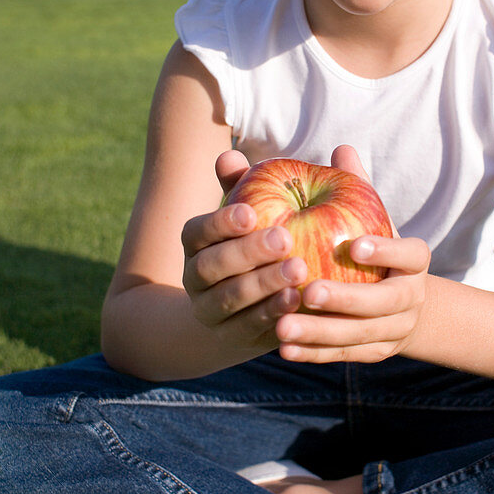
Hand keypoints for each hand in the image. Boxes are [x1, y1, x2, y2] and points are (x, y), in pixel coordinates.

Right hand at [181, 150, 307, 354]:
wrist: (240, 310)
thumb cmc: (256, 245)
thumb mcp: (253, 215)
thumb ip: (246, 186)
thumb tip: (229, 154)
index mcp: (196, 243)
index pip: (198, 231)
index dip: (220, 222)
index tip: (251, 213)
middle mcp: (194, 278)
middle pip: (211, 266)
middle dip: (246, 253)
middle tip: (284, 238)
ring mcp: (209, 312)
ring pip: (228, 300)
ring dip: (262, 285)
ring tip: (299, 270)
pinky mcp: (231, 339)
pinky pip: (247, 329)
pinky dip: (271, 315)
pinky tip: (298, 301)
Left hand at [275, 145, 430, 363]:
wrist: (400, 303)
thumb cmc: (371, 244)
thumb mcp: (368, 216)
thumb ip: (352, 186)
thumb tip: (340, 148)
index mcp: (414, 260)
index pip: (411, 254)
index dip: (388, 249)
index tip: (356, 244)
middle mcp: (410, 296)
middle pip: (383, 303)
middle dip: (346, 299)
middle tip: (307, 291)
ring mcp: (395, 329)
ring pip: (360, 336)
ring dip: (320, 333)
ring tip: (282, 326)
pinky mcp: (373, 353)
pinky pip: (343, 356)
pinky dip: (314, 353)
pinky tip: (283, 348)